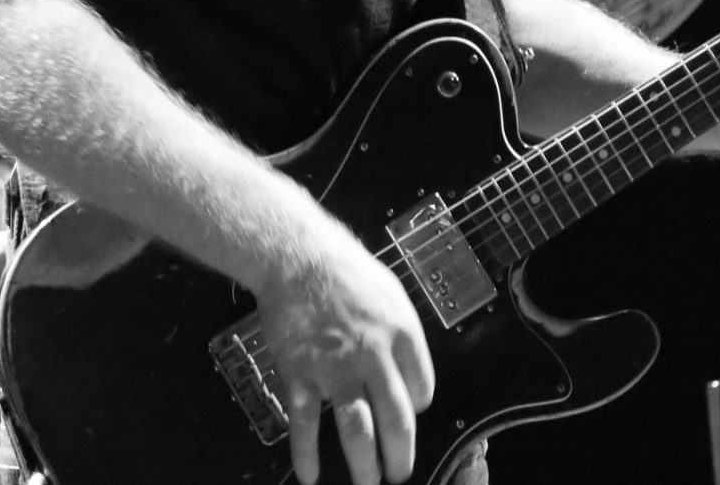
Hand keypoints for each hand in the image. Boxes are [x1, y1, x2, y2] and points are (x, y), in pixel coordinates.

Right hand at [253, 231, 435, 484]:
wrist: (296, 256)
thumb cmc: (345, 272)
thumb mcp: (391, 294)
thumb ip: (401, 336)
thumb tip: (408, 374)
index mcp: (402, 335)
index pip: (422, 390)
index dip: (417, 409)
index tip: (407, 416)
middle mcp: (374, 356)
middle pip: (397, 420)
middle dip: (400, 457)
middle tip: (398, 474)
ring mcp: (335, 368)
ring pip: (358, 429)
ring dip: (365, 466)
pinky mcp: (301, 374)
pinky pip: (306, 424)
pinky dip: (307, 455)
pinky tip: (310, 476)